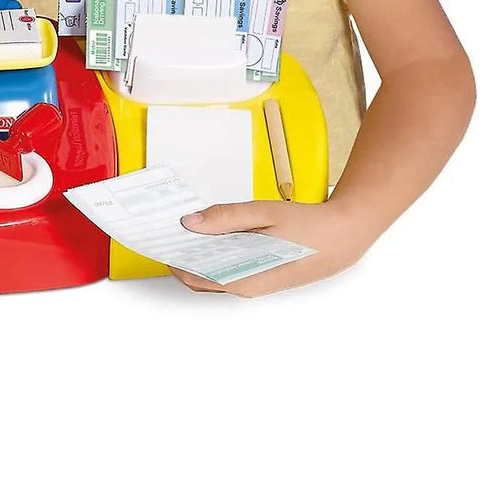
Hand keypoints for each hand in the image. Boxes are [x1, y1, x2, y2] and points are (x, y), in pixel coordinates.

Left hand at [170, 199, 371, 296]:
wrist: (347, 236)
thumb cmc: (309, 228)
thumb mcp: (265, 215)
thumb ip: (227, 218)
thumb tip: (190, 223)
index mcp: (244, 280)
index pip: (194, 277)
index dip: (172, 258)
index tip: (157, 238)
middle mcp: (247, 287)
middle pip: (202, 275)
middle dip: (182, 254)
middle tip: (166, 227)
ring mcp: (255, 282)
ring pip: (216, 271)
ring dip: (199, 252)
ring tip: (185, 224)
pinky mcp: (262, 274)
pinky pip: (230, 266)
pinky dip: (216, 251)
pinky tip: (213, 230)